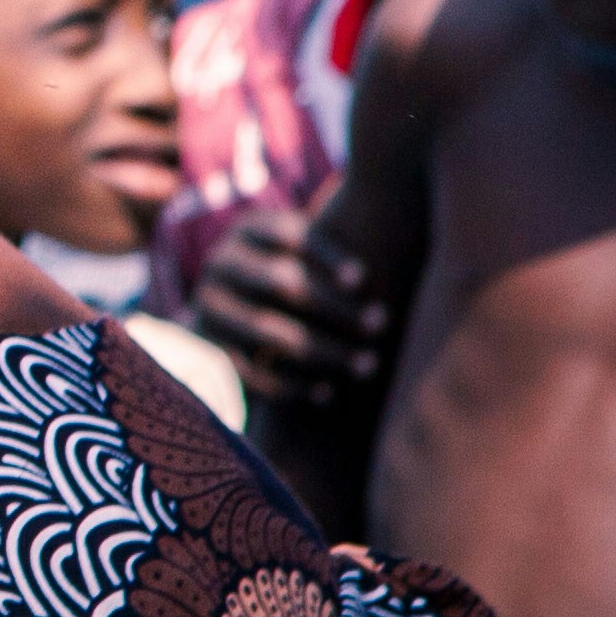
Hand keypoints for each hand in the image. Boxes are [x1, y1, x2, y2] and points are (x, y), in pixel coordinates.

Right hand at [193, 199, 389, 406]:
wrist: (229, 316)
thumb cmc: (299, 278)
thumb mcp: (305, 252)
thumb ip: (338, 246)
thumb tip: (412, 222)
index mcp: (249, 231)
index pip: (288, 234)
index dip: (327, 255)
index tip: (364, 281)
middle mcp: (221, 262)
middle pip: (279, 281)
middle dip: (335, 306)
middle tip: (381, 326)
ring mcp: (207, 305)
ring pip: (265, 330)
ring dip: (322, 350)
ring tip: (367, 366)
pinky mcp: (203, 346)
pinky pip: (247, 369)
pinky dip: (289, 384)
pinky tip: (327, 393)